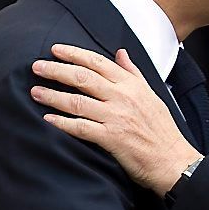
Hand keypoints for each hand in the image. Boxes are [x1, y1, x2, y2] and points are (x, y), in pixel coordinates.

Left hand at [30, 44, 200, 195]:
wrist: (173, 160)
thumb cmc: (162, 130)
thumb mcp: (151, 94)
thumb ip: (133, 73)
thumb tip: (121, 53)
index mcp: (131, 85)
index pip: (98, 62)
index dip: (74, 54)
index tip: (55, 50)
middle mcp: (123, 97)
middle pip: (83, 77)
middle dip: (56, 70)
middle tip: (37, 67)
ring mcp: (116, 117)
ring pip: (77, 101)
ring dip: (53, 95)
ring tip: (35, 91)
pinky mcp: (111, 138)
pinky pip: (81, 127)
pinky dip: (62, 123)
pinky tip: (47, 119)